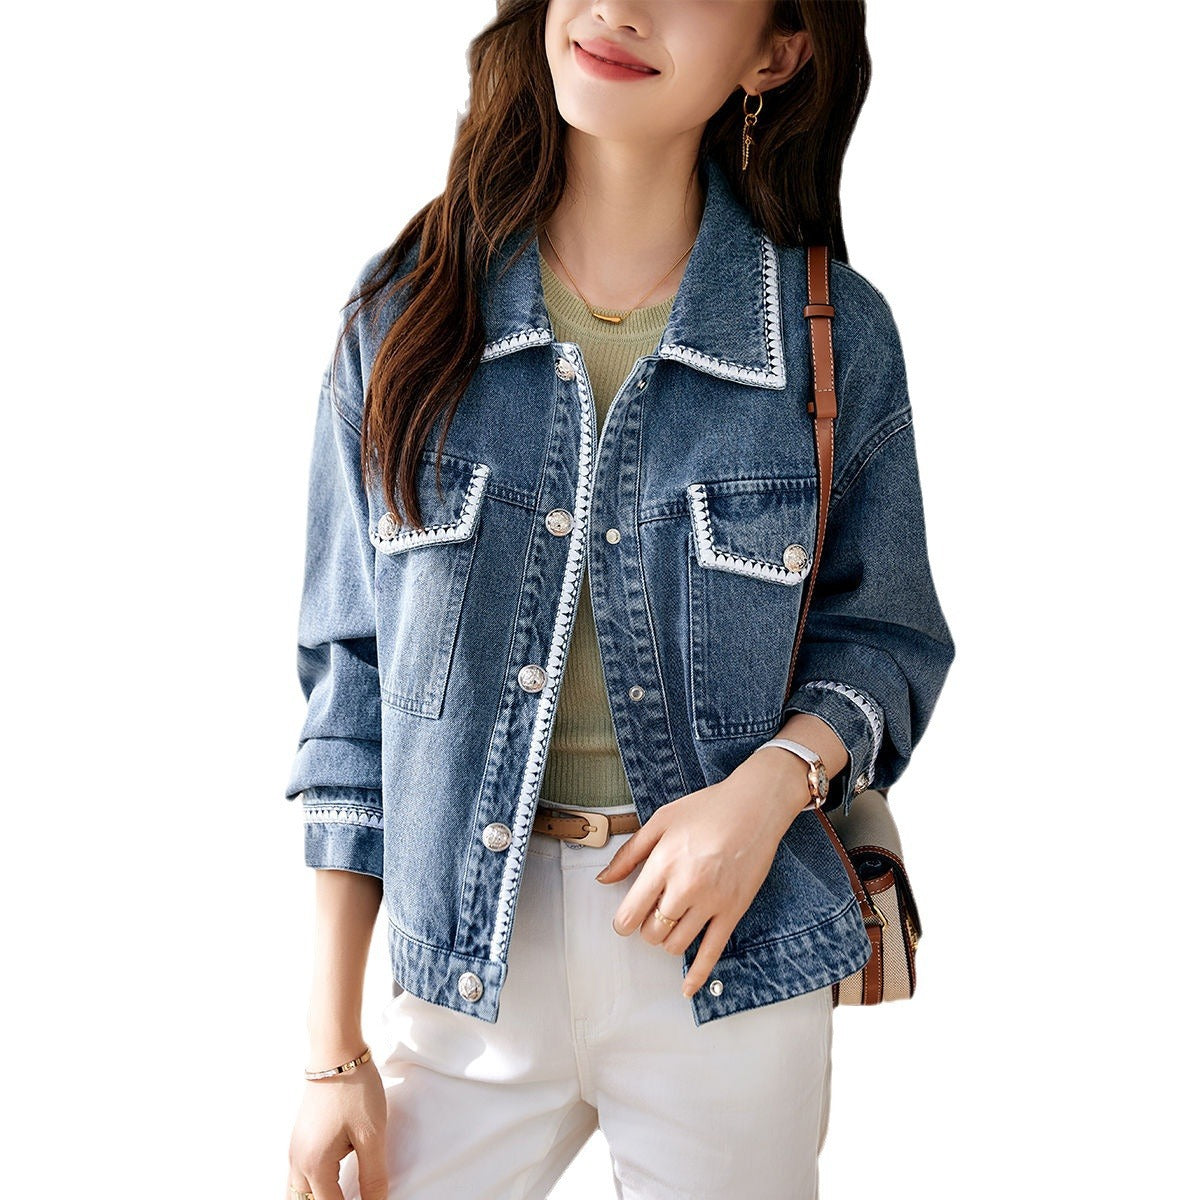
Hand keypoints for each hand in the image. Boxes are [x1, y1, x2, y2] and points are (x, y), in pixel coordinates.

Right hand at [286, 1056, 388, 1199]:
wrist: (336, 1054)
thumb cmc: (355, 1091)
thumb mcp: (372, 1135)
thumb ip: (373, 1176)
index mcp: (315, 1166)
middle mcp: (298, 1163)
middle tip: (358, 1198)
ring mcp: (295, 1151)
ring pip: (296, 1194)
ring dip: (316, 1199)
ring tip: (344, 1194)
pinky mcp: (299, 1140)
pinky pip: (298, 1179)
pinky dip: (311, 1189)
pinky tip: (331, 1186)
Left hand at [594, 753, 813, 998]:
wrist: (755, 806)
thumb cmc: (708, 808)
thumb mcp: (661, 820)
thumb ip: (630, 853)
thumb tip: (604, 879)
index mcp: (664, 863)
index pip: (630, 913)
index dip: (623, 922)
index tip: (625, 920)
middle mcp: (686, 887)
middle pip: (652, 932)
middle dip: (646, 928)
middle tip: (652, 913)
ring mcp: (711, 902)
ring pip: (676, 944)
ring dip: (667, 941)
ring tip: (671, 923)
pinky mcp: (733, 911)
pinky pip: (712, 952)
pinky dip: (698, 975)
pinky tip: (687, 988)